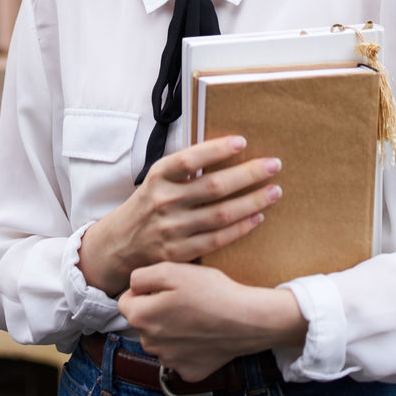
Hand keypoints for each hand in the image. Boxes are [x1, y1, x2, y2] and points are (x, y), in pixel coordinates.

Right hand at [78, 135, 281, 296]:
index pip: (190, 158)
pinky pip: (217, 239)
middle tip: (274, 165)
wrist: (120, 244)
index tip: (242, 142)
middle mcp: (165, 201)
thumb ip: (185, 168)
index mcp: (159, 175)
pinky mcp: (180, 253)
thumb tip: (224, 150)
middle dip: (248, 174)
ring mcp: (173, 229)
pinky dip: (240, 228)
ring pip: (221, 214)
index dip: (216, 149)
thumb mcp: (158, 178)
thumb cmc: (148, 203)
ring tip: (275, 191)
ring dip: (252, 201)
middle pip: (214, 186)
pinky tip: (257, 216)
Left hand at [119, 261, 306, 380]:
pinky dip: (187, 346)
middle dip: (156, 310)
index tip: (163, 286)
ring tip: (194, 314)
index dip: (143, 290)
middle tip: (182, 298)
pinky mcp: (189, 372)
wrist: (245, 320)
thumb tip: (132, 286)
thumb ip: (141, 276)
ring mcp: (170, 361)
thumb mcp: (171, 270)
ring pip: (161, 340)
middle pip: (143, 322)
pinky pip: (180, 356)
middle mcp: (151, 344)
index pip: (126, 301)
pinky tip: (203, 333)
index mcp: (142, 318)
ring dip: (170, 328)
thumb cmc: (209, 291)